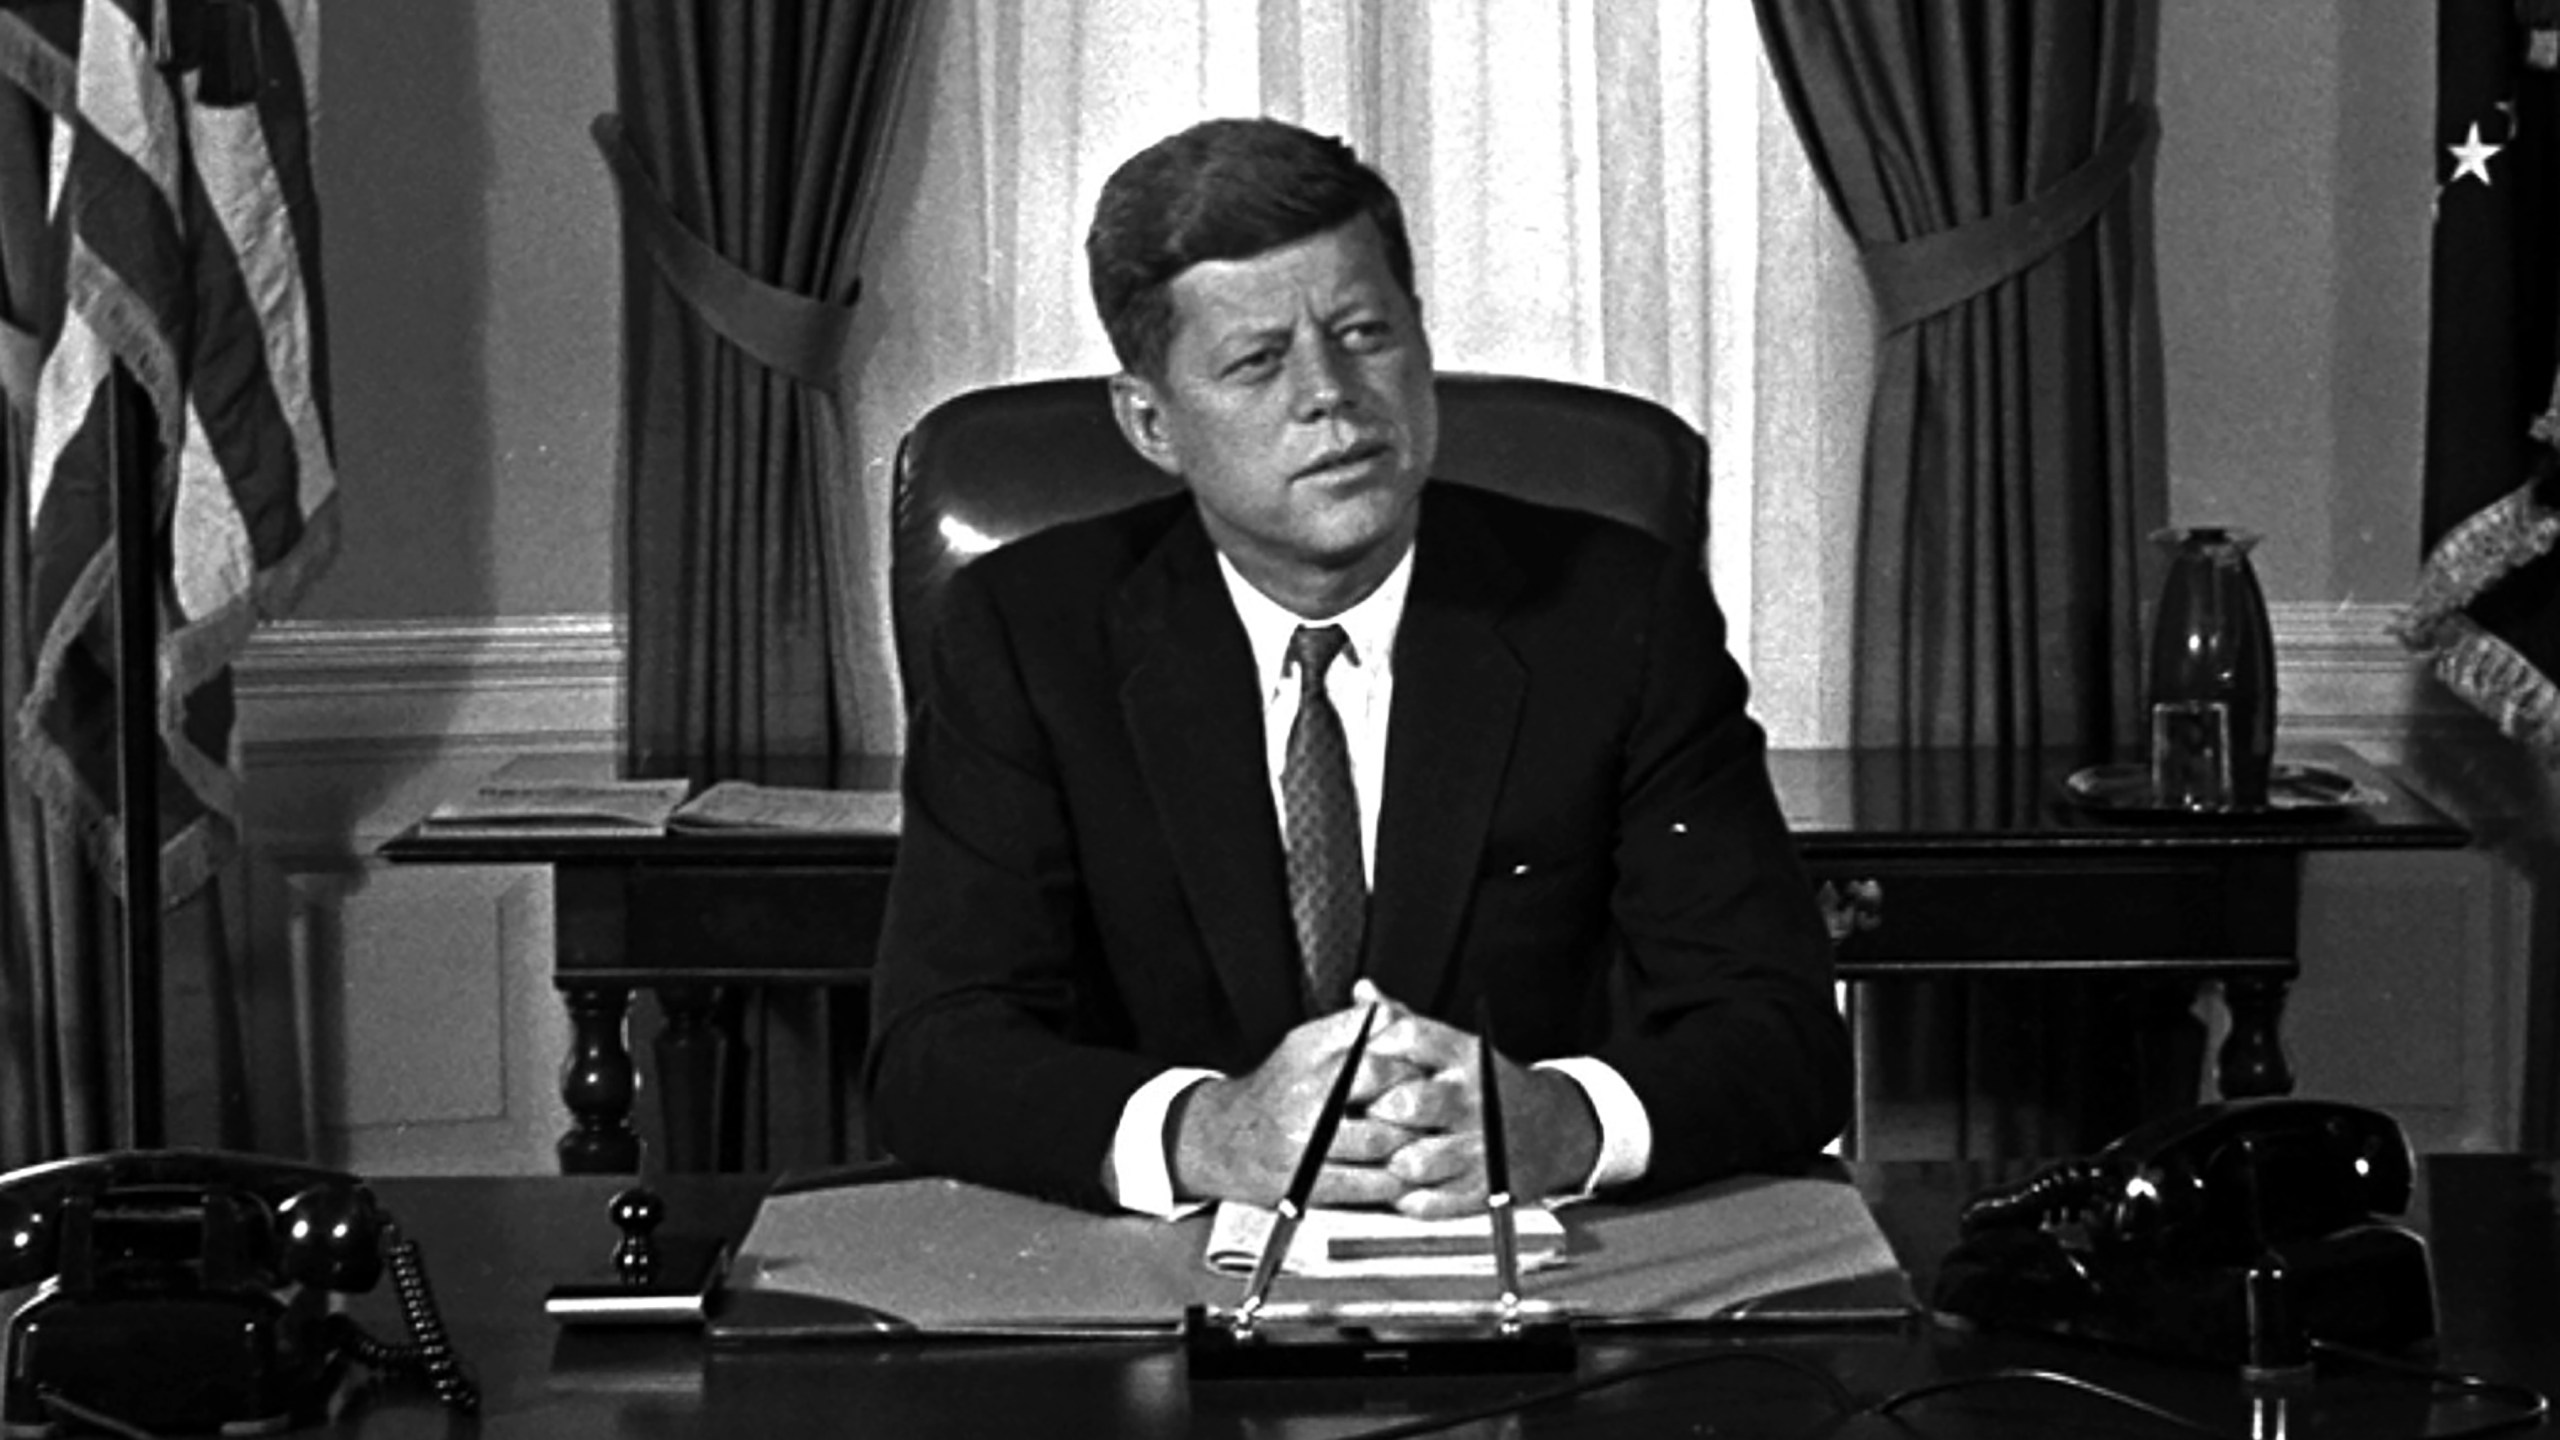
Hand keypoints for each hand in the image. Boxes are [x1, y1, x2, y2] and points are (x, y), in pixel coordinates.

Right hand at [1167, 989, 1428, 1207]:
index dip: (1409, 1063)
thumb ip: (1354, 1027)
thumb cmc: (1276, 1089)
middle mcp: (1304, 1096)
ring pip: (1381, 1142)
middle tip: (1435, 1110)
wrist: (1221, 1139)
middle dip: (1416, 1103)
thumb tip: (1399, 1014)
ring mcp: (1304, 1143)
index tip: (1423, 1073)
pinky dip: (1394, 1180)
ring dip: (1412, 1144)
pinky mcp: (1306, 1184)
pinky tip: (1403, 1173)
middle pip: (1383, 1094)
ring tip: (1426, 1141)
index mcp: (1307, 1055)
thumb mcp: (1306, 1044)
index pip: (1375, 1050)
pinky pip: (1366, 1184)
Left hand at [1360, 991, 1601, 1218]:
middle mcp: (1473, 1098)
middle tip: (1361, 1116)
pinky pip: (1429, 1202)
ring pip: (1415, 1160)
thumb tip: (1361, 990)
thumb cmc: (1482, 1084)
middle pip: (1408, 1103)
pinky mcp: (1481, 1190)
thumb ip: (1404, 1021)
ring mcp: (1479, 1147)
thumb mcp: (1453, 1047)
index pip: (1409, 1039)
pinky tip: (1398, 1183)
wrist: (1551, 1129)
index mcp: (1464, 1055)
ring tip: (1380, 1154)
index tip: (1354, 1064)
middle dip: (1375, 1111)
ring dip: (1387, 1160)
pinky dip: (1405, 1196)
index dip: (1372, 1050)